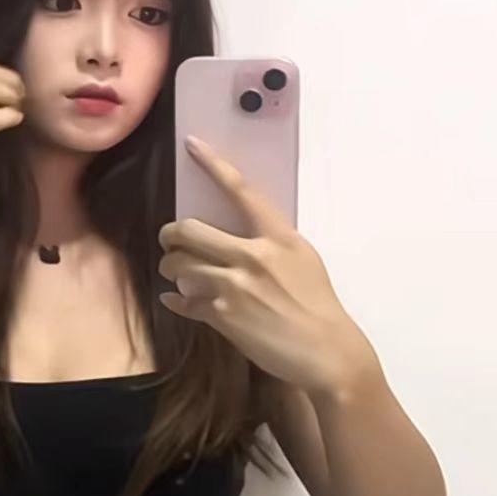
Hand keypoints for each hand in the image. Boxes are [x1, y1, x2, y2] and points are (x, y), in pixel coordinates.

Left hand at [157, 135, 376, 395]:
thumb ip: (270, 245)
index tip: (192, 145)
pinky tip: (175, 299)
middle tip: (170, 241)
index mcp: (278, 236)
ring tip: (178, 274)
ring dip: (172, 269)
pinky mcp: (222, 315)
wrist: (326, 351)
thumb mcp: (302, 261)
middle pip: (189, 230)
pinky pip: (184, 300)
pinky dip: (177, 299)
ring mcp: (235, 286)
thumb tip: (240, 240)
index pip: (241, 191)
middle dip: (171, 235)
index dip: (213, 164)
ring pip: (180, 265)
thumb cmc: (317, 306)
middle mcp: (253, 255)